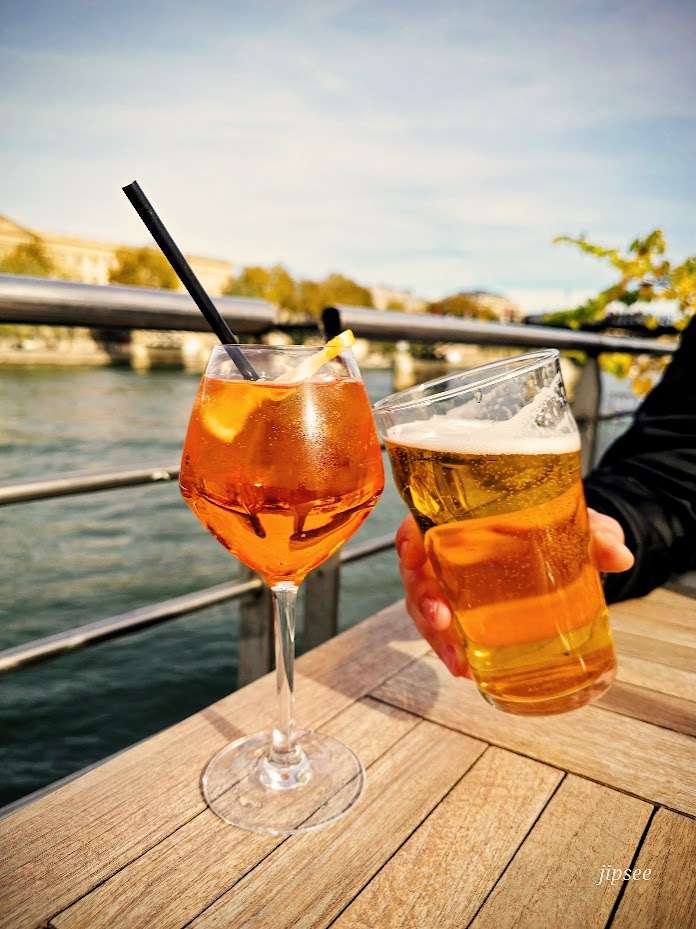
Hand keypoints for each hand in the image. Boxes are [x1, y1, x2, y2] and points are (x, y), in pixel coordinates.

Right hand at [396, 508, 633, 676]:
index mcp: (463, 517)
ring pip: (424, 606)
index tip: (412, 556)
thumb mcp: (578, 522)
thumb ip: (596, 532)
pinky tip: (466, 669)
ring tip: (457, 661)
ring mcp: (454, 582)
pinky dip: (452, 649)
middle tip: (441, 621)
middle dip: (422, 600)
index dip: (409, 540)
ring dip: (434, 635)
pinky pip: (446, 628)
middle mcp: (450, 550)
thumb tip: (620, 555)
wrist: (567, 540)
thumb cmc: (558, 522)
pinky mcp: (466, 609)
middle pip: (416, 573)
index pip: (421, 522)